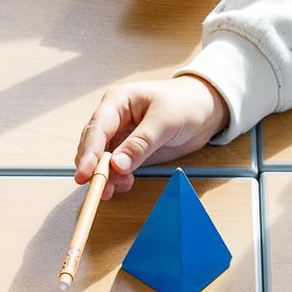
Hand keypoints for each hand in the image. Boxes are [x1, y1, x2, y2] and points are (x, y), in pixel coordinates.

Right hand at [75, 76, 229, 194]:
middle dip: (94, 168)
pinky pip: (116, 168)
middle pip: (93, 146)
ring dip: (106, 177)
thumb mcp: (165, 121)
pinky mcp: (130, 152)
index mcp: (117, 102)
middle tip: (99, 188)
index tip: (85, 173)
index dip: (89, 152)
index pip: (96, 129)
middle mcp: (114, 119)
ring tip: (116, 189)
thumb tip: (117, 164)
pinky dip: (117, 179)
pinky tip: (124, 185)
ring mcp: (121, 136)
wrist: (206, 108)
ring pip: (102, 160)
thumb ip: (141, 143)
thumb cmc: (185, 103)